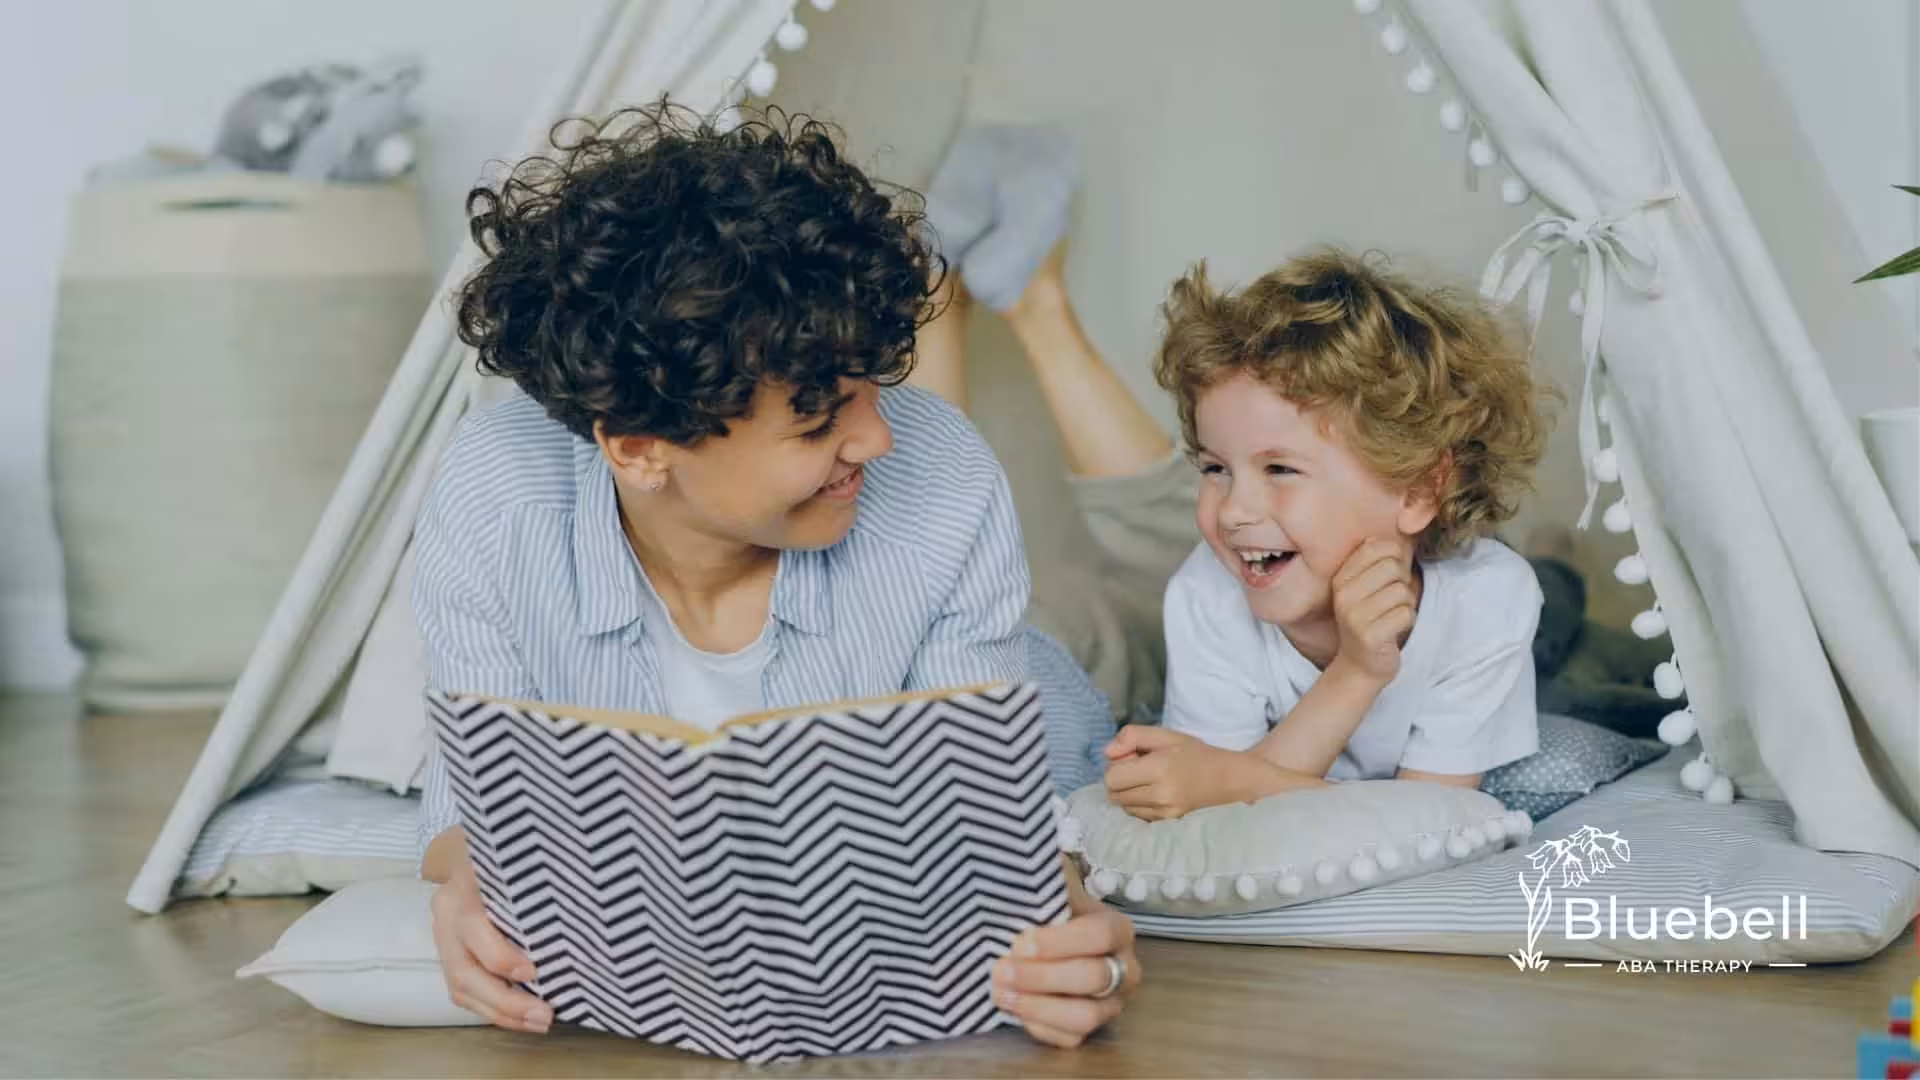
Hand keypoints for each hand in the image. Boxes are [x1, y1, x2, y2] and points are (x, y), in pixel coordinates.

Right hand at [430, 855, 551, 1033]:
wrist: (470, 847)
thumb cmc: (511, 851)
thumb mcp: (518, 857)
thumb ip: (536, 882)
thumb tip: (582, 914)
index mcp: (463, 883)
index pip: (473, 926)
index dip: (501, 956)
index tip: (534, 971)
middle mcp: (446, 914)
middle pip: (464, 971)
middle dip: (506, 1001)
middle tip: (544, 1015)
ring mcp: (443, 937)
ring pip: (460, 988)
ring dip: (501, 1013)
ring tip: (538, 1022)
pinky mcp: (448, 955)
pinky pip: (463, 992)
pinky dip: (493, 1009)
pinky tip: (521, 1018)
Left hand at [992, 888, 1141, 1047]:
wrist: (1028, 934)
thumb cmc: (1041, 909)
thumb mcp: (1046, 883)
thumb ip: (1043, 880)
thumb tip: (1027, 875)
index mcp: (1116, 929)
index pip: (1100, 936)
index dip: (1060, 942)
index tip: (1021, 942)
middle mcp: (1122, 969)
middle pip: (1093, 978)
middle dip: (1042, 976)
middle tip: (1001, 969)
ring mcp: (1108, 1004)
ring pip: (1085, 1017)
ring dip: (1038, 1006)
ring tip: (1001, 992)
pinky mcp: (1086, 1029)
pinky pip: (1068, 1038)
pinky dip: (1037, 1025)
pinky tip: (1012, 1006)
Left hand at [1103, 725, 1249, 821]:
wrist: (1228, 779)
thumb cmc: (1195, 754)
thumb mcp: (1165, 735)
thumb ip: (1132, 736)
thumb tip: (1107, 753)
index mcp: (1159, 768)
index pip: (1111, 777)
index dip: (1116, 765)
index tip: (1132, 758)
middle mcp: (1160, 794)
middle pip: (1114, 794)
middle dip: (1120, 780)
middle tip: (1139, 768)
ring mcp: (1164, 812)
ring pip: (1123, 806)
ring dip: (1127, 793)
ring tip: (1148, 780)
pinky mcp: (1167, 822)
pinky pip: (1137, 815)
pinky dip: (1138, 804)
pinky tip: (1154, 792)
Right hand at [1330, 537, 1417, 684]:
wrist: (1360, 666)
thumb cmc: (1368, 622)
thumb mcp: (1363, 590)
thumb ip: (1371, 564)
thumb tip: (1379, 537)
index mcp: (1341, 580)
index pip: (1375, 548)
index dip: (1394, 556)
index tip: (1392, 573)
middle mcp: (1344, 597)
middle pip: (1392, 567)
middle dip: (1403, 582)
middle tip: (1395, 598)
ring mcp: (1355, 617)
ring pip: (1402, 592)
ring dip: (1407, 604)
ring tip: (1394, 615)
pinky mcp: (1371, 636)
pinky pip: (1406, 614)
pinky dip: (1408, 620)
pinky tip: (1396, 628)